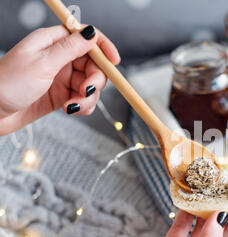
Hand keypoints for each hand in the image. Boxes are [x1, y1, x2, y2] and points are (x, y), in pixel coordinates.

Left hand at [0, 25, 119, 135]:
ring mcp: (61, 78)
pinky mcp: (61, 95)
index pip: (86, 38)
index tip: (115, 62)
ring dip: (88, 98)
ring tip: (72, 106)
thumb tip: (91, 33)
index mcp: (53, 43)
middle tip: (86, 91)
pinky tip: (70, 110)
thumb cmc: (8, 84)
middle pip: (93, 65)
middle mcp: (60, 59)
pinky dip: (82, 106)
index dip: (103, 48)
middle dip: (95, 80)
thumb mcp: (43, 63)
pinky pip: (83, 99)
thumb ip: (70, 49)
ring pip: (90, 85)